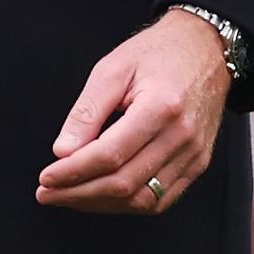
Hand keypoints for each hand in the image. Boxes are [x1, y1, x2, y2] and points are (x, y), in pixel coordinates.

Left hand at [35, 10, 232, 213]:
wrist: (206, 49)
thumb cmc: (160, 53)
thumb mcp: (113, 68)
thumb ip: (87, 112)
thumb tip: (63, 152)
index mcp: (161, 106)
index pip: (110, 155)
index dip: (73, 172)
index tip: (47, 177)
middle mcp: (182, 136)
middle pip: (124, 184)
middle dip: (78, 194)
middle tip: (49, 193)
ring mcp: (193, 154)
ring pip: (141, 200)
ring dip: (100, 204)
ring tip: (70, 196)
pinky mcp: (197, 164)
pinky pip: (160, 200)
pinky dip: (127, 203)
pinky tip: (102, 196)